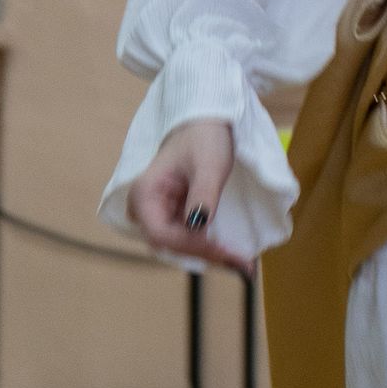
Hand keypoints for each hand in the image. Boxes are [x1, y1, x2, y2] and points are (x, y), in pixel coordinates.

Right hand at [126, 119, 251, 275]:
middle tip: (242, 264)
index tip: (225, 252)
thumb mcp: (208, 165)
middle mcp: (144, 208)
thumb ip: (203, 195)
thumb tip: (198, 226)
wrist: (204, 122)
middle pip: (170, 244)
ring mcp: (157, 213)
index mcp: (144, 194)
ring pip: (179, 245)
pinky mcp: (172, 214)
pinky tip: (230, 251)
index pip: (162, 234)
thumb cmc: (204, 137)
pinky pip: (186, 236)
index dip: (192, 246)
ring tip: (242, 263)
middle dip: (204, 254)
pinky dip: (207, 244)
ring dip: (208, 253)